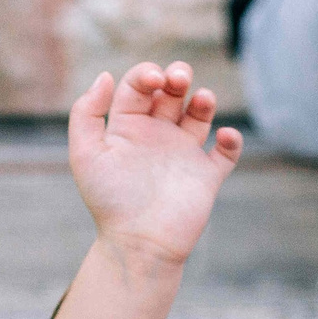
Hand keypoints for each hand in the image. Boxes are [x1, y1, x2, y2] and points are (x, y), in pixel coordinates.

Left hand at [69, 62, 243, 272]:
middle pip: (171, 93)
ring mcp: (183, 155)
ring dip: (204, 100)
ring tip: (203, 100)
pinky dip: (231, 141)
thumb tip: (105, 75)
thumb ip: (87, 112)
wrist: (139, 244)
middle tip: (180, 79)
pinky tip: (224, 136)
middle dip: (178, 77)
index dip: (147, 74)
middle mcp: (156, 137)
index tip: (154, 80)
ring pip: (199, 115)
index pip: (139, 86)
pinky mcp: (206, 177)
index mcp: (128, 127)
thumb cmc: (110, 201)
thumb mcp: (85, 154)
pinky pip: (226, 153)